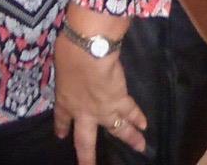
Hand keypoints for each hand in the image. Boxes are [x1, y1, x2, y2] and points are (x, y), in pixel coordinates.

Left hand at [53, 32, 145, 162]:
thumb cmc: (69, 53)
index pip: (62, 118)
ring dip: (129, 139)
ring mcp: (103, 110)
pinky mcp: (120, 100)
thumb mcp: (62, 64)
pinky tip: (144, 126)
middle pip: (85, 141)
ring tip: (139, 148)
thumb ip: (67, 70)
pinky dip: (138, 118)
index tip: (61, 136)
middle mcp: (84, 112)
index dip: (62, 127)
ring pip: (118, 129)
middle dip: (87, 157)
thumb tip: (69, 64)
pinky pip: (131, 112)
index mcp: (65, 101)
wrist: (89, 52)